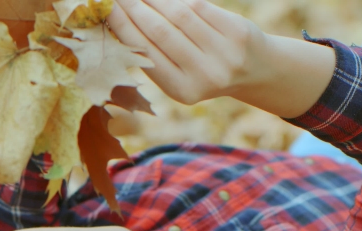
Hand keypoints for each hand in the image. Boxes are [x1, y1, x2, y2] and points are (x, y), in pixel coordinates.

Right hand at [107, 0, 266, 104]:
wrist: (254, 70)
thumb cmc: (205, 70)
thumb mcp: (180, 76)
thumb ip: (153, 55)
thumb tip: (118, 22)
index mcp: (182, 91)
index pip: (146, 54)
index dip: (124, 29)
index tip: (107, 10)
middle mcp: (204, 75)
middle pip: (160, 33)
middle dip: (134, 9)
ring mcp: (223, 53)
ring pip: (179, 16)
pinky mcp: (236, 32)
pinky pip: (199, 7)